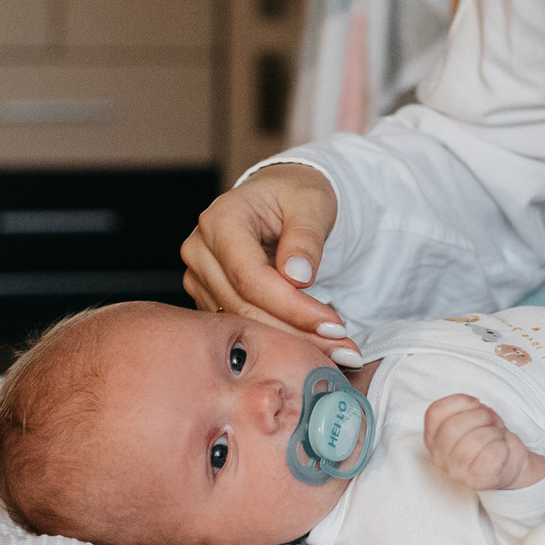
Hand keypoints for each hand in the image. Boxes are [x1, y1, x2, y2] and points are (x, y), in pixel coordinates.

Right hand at [180, 165, 349, 352]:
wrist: (279, 199)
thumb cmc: (295, 195)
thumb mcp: (312, 202)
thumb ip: (305, 237)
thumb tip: (297, 276)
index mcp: (220, 220)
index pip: (250, 276)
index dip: (291, 305)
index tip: (332, 324)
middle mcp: (200, 251)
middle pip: (243, 306)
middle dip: (296, 331)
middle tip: (343, 347)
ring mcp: (201, 278)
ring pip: (243, 323)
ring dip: (292, 341)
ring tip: (337, 350)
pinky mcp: (211, 298)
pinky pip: (243, 326)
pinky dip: (280, 338)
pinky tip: (314, 345)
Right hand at [424, 394, 544, 492]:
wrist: (511, 464)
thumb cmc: (489, 438)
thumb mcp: (472, 417)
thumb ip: (464, 409)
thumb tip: (473, 403)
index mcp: (433, 440)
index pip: (435, 413)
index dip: (459, 401)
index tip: (476, 403)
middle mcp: (440, 458)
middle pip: (453, 427)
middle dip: (480, 416)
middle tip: (491, 420)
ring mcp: (458, 473)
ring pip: (474, 441)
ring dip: (493, 432)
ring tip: (496, 436)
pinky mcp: (478, 481)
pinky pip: (492, 455)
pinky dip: (502, 446)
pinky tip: (501, 450)